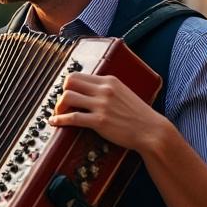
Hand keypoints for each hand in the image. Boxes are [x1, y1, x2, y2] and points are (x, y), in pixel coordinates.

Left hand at [49, 72, 170, 152]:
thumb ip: (107, 90)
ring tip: (58, 113)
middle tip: (61, 104)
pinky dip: (59, 120)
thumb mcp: (124, 93)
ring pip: (67, 97)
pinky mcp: (99, 121)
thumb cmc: (138, 115)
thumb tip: (90, 91)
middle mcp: (104, 90)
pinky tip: (55, 122)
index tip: (66, 94)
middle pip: (69, 82)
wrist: (152, 131)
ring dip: (59, 106)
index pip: (78, 75)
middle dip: (61, 93)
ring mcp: (101, 105)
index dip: (68, 85)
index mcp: (110, 81)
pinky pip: (72, 118)